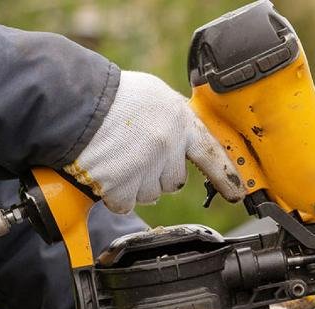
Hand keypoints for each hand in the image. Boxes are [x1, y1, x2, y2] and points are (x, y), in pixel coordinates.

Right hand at [65, 71, 245, 213]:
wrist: (77, 105)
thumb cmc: (111, 97)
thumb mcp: (153, 97)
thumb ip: (171, 121)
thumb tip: (178, 141)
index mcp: (180, 122)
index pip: (211, 155)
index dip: (225, 177)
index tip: (237, 194)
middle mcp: (167, 147)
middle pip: (173, 182)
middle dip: (156, 175)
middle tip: (134, 156)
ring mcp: (145, 168)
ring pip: (148, 195)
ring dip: (133, 185)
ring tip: (116, 159)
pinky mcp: (122, 186)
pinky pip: (124, 204)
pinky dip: (114, 195)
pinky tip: (105, 173)